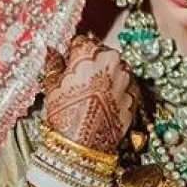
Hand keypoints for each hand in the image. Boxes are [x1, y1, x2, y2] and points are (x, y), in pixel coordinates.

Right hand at [42, 35, 141, 153]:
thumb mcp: (52, 87)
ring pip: (116, 68)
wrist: (84, 144)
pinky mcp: (136, 93)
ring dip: (106, 75)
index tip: (69, 63)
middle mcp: (113, 60)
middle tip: (80, 81)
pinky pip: (126, 84)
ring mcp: (127, 77)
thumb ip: (53, 64)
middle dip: (92, 63)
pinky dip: (117, 89)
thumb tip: (51, 51)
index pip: (82, 42)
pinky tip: (104, 102)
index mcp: (90, 53)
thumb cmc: (64, 114)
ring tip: (92, 94)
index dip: (73, 53)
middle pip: (102, 53)